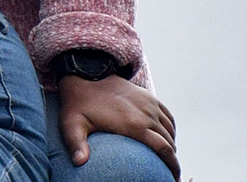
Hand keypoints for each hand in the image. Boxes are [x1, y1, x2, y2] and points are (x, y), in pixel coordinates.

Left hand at [58, 74, 179, 179]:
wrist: (83, 75)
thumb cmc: (77, 103)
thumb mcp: (72, 124)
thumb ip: (76, 144)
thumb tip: (79, 162)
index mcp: (133, 125)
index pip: (163, 149)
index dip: (173, 166)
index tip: (173, 178)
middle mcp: (145, 114)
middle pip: (169, 142)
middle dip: (173, 159)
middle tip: (170, 172)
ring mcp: (148, 103)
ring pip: (170, 130)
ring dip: (172, 144)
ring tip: (168, 158)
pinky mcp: (147, 96)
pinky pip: (167, 116)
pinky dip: (170, 129)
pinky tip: (165, 137)